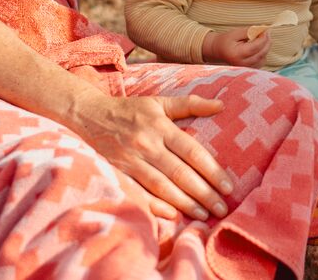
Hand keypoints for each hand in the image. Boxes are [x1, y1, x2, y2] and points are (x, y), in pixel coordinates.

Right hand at [66, 91, 233, 221]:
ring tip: (204, 215)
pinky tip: (173, 215)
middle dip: (204, 193)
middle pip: (180, 173)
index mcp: (160, 126)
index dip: (212, 170)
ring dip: (185, 203)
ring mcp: (131, 161)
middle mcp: (147, 144)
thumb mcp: (159, 102)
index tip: (228, 187)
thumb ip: (190, 104)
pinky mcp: (118, 173)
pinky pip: (139, 193)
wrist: (88, 116)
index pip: (192, 152)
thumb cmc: (130, 110)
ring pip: (162, 186)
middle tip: (222, 208)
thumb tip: (221, 105)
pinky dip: (155, 205)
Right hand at [203, 28, 270, 66]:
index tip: (266, 30)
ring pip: (263, 59)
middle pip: (261, 54)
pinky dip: (263, 54)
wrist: (218, 51)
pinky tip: (259, 47)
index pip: (255, 47)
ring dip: (265, 48)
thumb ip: (248, 32)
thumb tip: (262, 30)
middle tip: (267, 33)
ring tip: (262, 39)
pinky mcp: (249, 69)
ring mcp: (246, 68)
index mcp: (237, 54)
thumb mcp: (235, 33)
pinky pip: (261, 63)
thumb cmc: (226, 40)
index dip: (263, 38)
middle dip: (267, 42)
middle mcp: (242, 64)